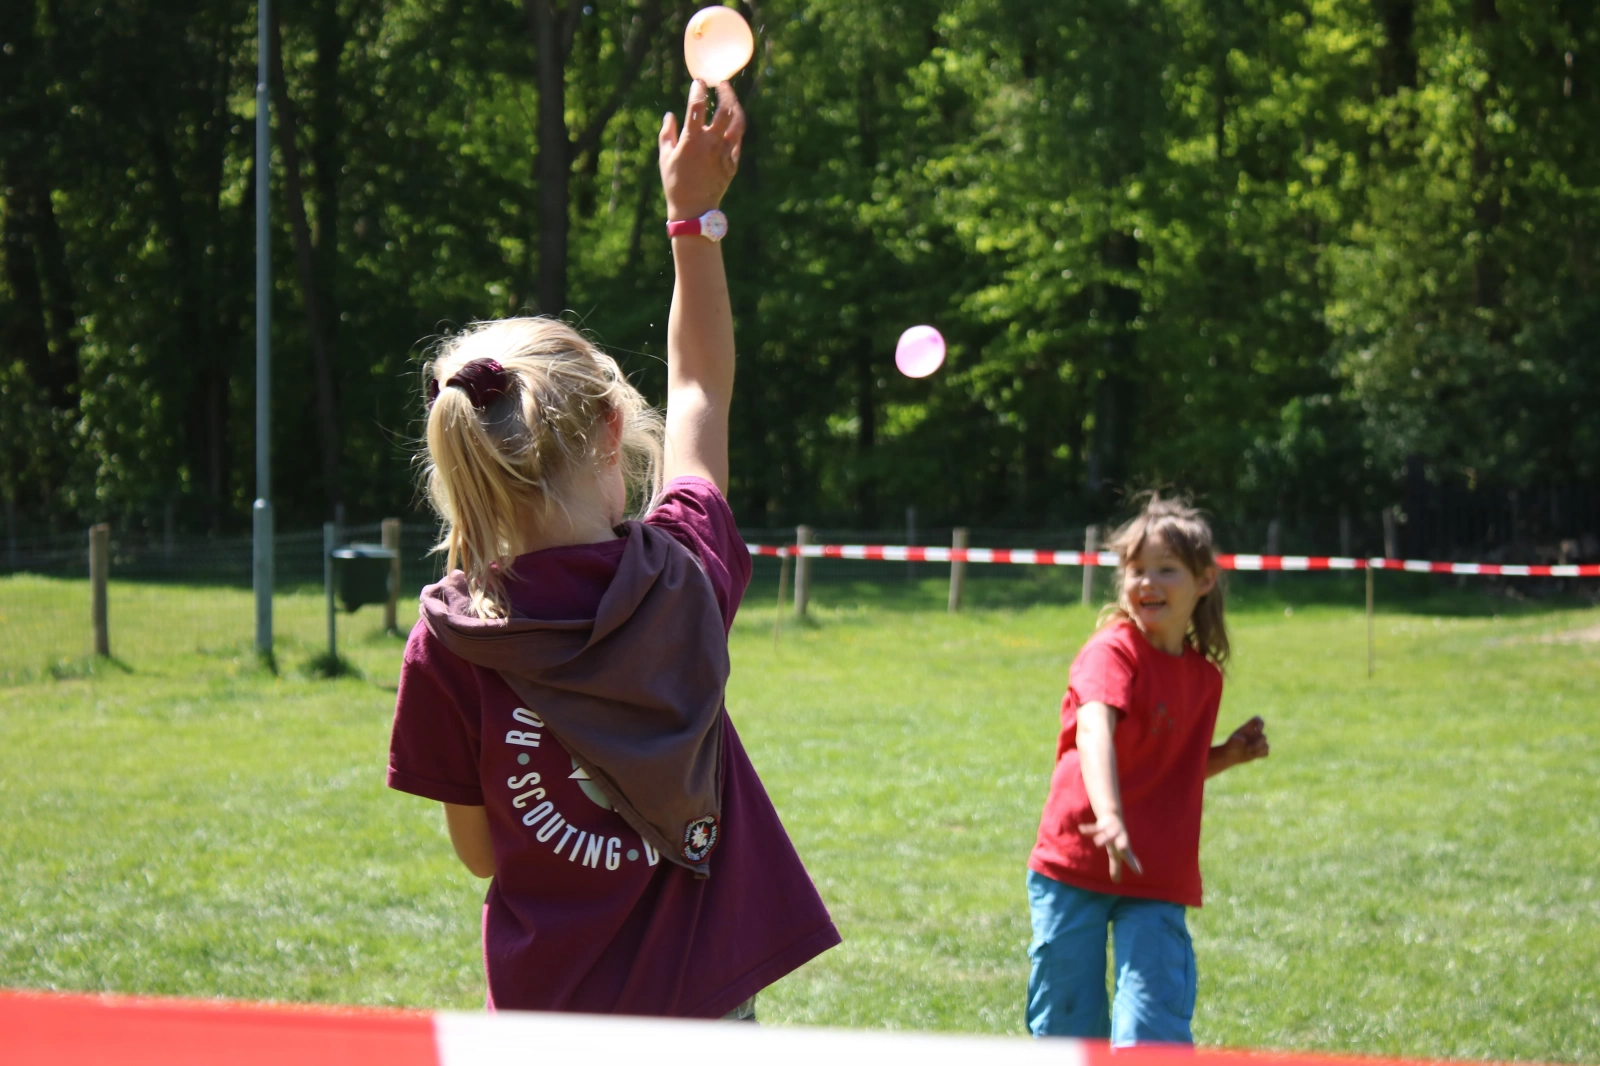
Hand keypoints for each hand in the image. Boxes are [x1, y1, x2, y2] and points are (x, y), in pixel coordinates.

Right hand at [658, 79, 744, 220]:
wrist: (694, 210)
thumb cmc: (675, 183)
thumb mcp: (665, 157)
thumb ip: (667, 133)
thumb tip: (670, 115)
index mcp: (691, 141)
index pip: (697, 106)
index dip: (699, 90)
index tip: (699, 83)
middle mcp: (711, 144)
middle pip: (725, 110)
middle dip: (725, 92)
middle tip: (722, 84)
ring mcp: (724, 153)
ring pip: (737, 123)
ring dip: (735, 106)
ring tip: (730, 99)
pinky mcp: (733, 163)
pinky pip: (737, 140)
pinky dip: (735, 127)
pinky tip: (730, 122)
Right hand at [1078, 813, 1142, 881]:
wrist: (1112, 817)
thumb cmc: (1116, 839)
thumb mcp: (1115, 853)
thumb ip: (1116, 867)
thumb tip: (1116, 882)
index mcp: (1124, 845)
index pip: (1129, 857)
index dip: (1134, 864)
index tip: (1139, 873)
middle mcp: (1119, 838)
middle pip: (1122, 842)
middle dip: (1122, 845)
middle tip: (1123, 849)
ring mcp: (1111, 830)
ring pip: (1107, 834)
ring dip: (1103, 838)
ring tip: (1097, 843)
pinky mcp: (1102, 825)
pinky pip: (1094, 828)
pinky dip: (1089, 829)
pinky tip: (1082, 829)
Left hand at [1223, 716, 1269, 765]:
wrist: (1230, 755)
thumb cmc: (1230, 745)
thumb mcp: (1232, 741)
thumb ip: (1236, 739)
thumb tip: (1244, 740)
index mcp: (1248, 728)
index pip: (1257, 720)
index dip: (1260, 723)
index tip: (1258, 730)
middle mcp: (1255, 734)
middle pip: (1264, 736)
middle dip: (1257, 744)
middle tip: (1247, 749)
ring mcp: (1258, 742)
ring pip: (1266, 745)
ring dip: (1258, 750)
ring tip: (1249, 753)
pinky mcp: (1260, 750)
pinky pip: (1266, 752)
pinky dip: (1261, 754)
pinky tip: (1254, 756)